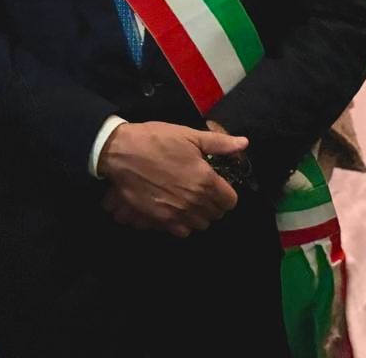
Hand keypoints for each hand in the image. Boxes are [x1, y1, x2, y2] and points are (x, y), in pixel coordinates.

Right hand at [96, 121, 247, 237]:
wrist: (121, 151)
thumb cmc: (155, 140)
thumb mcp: (188, 135)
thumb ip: (219, 143)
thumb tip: (244, 143)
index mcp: (206, 181)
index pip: (230, 201)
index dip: (225, 192)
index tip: (216, 185)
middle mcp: (195, 201)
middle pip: (216, 214)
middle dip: (213, 204)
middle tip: (202, 191)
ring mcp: (178, 213)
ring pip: (200, 225)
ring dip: (198, 215)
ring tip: (189, 202)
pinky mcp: (160, 220)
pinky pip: (182, 231)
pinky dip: (182, 223)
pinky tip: (175, 210)